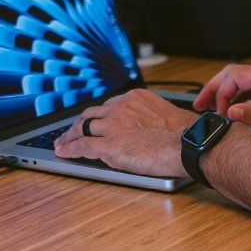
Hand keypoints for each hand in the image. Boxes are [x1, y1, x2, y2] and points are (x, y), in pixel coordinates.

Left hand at [54, 88, 196, 177]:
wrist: (188, 144)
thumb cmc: (185, 134)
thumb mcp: (165, 113)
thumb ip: (149, 116)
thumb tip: (147, 127)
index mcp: (134, 98)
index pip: (107, 106)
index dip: (96, 116)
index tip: (92, 121)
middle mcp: (120, 107)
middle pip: (91, 114)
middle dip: (78, 124)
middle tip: (71, 132)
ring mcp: (112, 126)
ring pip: (82, 128)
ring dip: (70, 136)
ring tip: (62, 143)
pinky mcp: (109, 146)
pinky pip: (82, 146)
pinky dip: (69, 149)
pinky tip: (63, 152)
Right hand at [193, 63, 250, 134]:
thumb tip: (232, 112)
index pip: (234, 78)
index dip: (220, 95)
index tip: (215, 113)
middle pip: (234, 75)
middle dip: (214, 88)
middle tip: (199, 104)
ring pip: (242, 81)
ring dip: (225, 93)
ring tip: (212, 108)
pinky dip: (238, 97)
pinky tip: (236, 111)